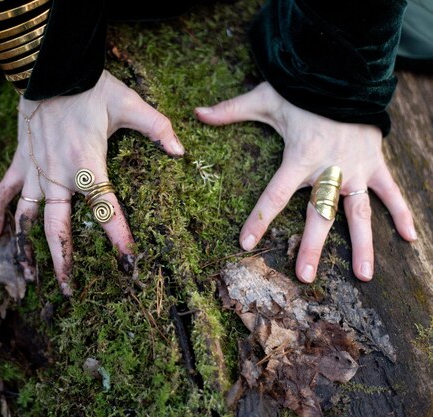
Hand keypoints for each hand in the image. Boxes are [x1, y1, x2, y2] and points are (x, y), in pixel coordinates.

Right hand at [0, 70, 184, 294]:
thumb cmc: (90, 87)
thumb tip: (181, 152)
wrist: (49, 67)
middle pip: (59, 227)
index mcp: (88, 165)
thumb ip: (157, 128)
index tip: (128, 263)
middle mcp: (58, 175)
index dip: (118, 237)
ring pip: (28, 218)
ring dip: (27, 248)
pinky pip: (6, 192)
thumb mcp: (129, 103)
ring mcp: (35, 171)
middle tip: (68, 291)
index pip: (106, 209)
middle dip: (64, 262)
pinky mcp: (20, 162)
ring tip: (30, 277)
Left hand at [195, 82, 416, 282]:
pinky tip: (412, 238)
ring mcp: (355, 169)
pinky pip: (391, 192)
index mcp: (300, 157)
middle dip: (311, 247)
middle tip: (305, 277)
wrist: (344, 72)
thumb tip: (197, 113)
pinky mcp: (375, 163)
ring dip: (362, 245)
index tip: (246, 243)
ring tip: (363, 276)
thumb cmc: (302, 88)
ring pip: (359, 213)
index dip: (259, 219)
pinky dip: (403, 213)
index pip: (275, 194)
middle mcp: (329, 168)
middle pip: (319, 214)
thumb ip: (231, 110)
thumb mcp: (264, 98)